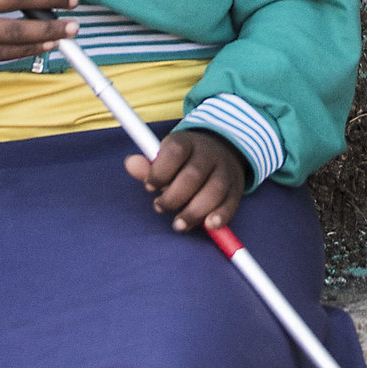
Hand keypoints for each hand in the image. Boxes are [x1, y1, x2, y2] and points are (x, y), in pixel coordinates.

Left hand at [127, 126, 247, 233]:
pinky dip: (221, 216)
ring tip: (179, 224)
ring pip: (214, 190)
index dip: (160, 171)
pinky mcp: (236, 188)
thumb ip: (147, 165)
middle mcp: (208, 154)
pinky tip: (208, 225)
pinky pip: (231, 203)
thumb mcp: (165, 156)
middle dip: (174, 196)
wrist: (222, 149)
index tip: (149, 186)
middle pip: (193, 174)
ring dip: (195, 211)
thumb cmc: (184, 160)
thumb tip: (130, 164)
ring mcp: (225, 170)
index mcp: (187, 142)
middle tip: (159, 207)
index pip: (175, 152)